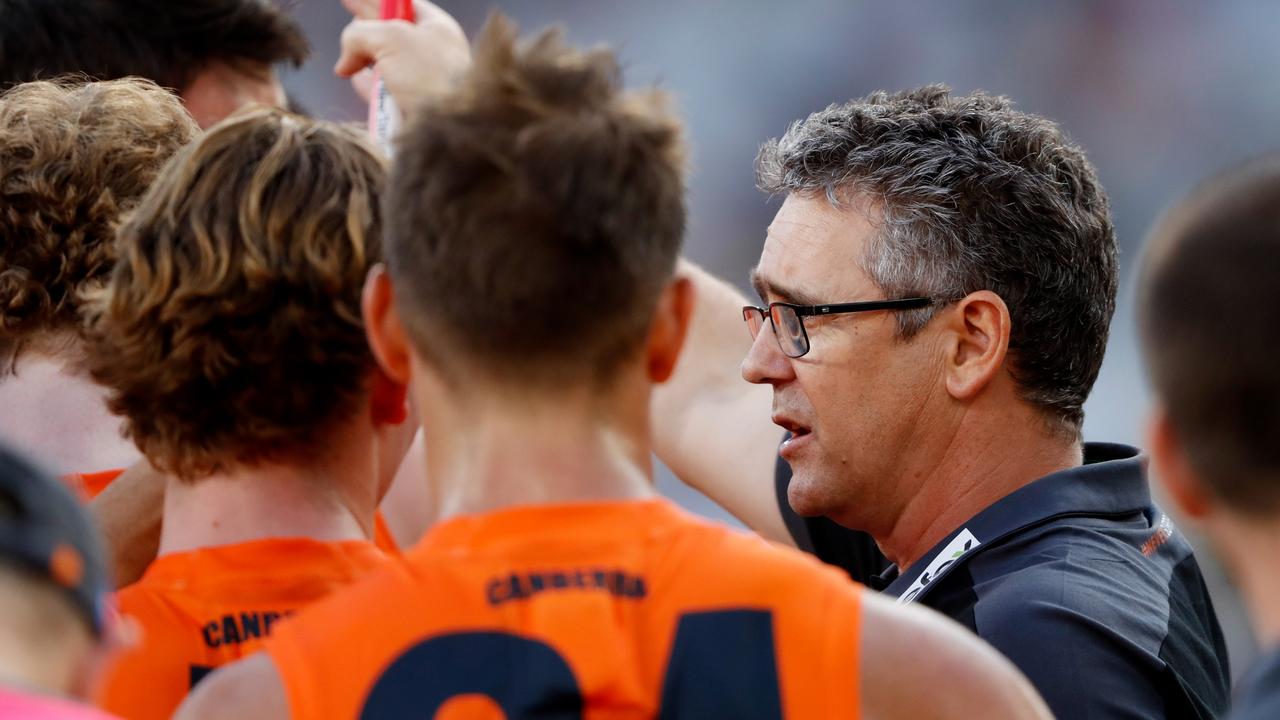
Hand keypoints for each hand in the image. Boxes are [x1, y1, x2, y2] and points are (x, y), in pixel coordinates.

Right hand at [336, 0, 470, 109]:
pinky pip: (385, 94)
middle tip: (350, 31)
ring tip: (349, 63)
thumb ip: (360, 35)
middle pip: (389, 35)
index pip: (399, 5)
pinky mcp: (412, 108)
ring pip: (385, 66)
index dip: (373, 2)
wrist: (451, 126)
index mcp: (435, 27)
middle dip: (367, 32)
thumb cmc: (430, 76)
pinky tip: (358, 81)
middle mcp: (431, 52)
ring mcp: (422, 82)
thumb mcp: (391, 38)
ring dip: (366, 63)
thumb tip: (345, 62)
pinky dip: (370, 88)